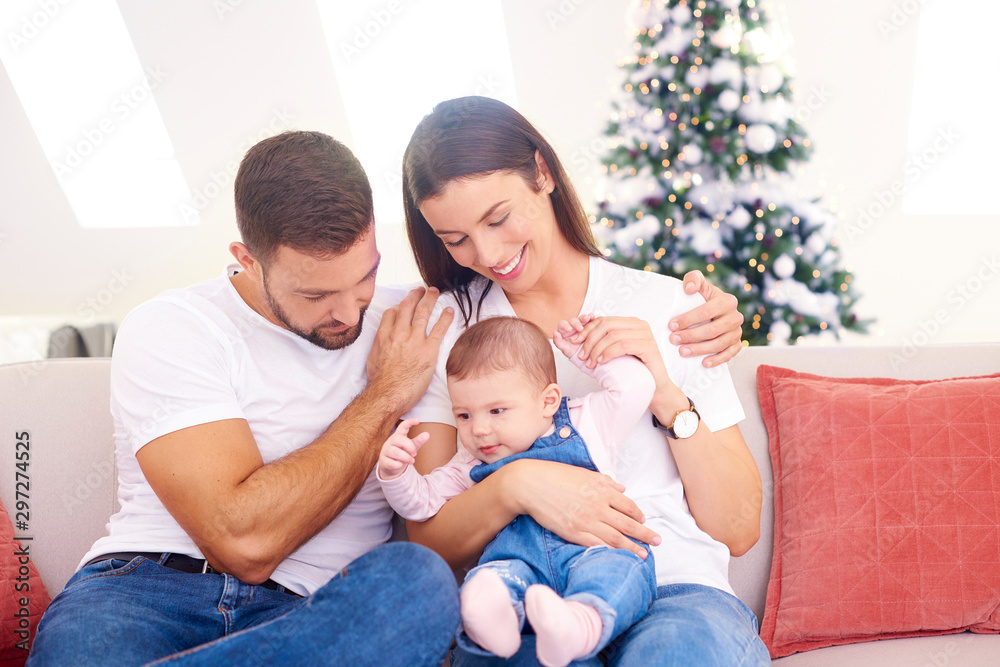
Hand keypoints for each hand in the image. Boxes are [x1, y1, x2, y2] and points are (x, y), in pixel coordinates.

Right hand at [366, 287, 453, 413]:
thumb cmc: (379, 382)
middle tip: (422, 289)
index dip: (399, 306)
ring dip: (430, 299)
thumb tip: (384, 340)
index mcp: (384, 335)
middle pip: (408, 306)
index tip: (405, 304)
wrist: (387, 395)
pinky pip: (439, 329)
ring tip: (435, 292)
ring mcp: (414, 341)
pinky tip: (449, 310)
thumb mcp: (373, 358)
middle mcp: (399, 334)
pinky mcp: (428, 351)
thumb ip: (380, 344)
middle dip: (415, 295)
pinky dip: (445, 318)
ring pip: (423, 313)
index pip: (392, 312)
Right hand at [378, 418, 430, 479]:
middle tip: (415, 453)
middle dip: (409, 446)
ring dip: (406, 457)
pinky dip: (398, 465)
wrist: (391, 466)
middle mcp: (390, 442)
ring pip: (395, 452)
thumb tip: (427, 434)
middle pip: (399, 439)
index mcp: (398, 436)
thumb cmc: (402, 453)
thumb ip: (418, 441)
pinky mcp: (383, 461)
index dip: (409, 422)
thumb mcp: (411, 447)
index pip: (402, 426)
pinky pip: (391, 463)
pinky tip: (401, 465)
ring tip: (412, 461)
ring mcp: (385, 451)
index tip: (418, 420)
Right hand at [503, 460, 660, 558]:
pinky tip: (617, 558)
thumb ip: (605, 481)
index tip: (644, 521)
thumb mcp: (583, 473)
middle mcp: (598, 506)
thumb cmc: (555, 475)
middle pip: (628, 524)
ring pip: (616, 538)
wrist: (530, 484)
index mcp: (601, 490)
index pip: (628, 505)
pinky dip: (609, 552)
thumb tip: (622, 488)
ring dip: (632, 548)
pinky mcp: (573, 533)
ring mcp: (586, 521)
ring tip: (644, 556)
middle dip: (645, 534)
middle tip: (658, 541)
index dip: (638, 515)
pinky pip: (596, 545)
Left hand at [551, 314, 594, 359]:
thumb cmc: (571, 352)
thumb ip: (558, 342)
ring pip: (582, 318)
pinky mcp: (590, 325)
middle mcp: (572, 326)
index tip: (569, 329)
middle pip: (573, 320)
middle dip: (576, 323)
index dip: (565, 325)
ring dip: (585, 317)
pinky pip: (591, 320)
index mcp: (564, 330)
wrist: (583, 356)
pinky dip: (592, 317)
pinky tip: (593, 317)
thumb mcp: (564, 349)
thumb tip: (555, 333)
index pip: (563, 324)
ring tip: (588, 318)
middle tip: (580, 328)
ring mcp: (582, 324)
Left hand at [562, 315, 671, 386]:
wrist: (653, 386)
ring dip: (597, 349)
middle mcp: (638, 325)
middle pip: (606, 325)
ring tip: (590, 362)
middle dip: (589, 339)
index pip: (603, 320)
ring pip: (613, 335)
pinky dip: (609, 353)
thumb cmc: (633, 369)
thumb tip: (577, 335)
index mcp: (630, 322)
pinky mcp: (649, 346)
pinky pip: (623, 345)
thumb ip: (601, 342)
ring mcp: (645, 334)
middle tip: (581, 355)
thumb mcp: (613, 352)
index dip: (586, 329)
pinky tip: (602, 361)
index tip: (574, 341)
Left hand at [669, 270, 743, 366]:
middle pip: (712, 330)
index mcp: (727, 301)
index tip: (671, 325)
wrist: (714, 310)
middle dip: (690, 336)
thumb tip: (689, 289)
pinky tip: (703, 363)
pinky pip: (729, 354)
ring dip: (699, 350)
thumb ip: (693, 278)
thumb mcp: (697, 283)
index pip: (706, 312)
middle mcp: (735, 317)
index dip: (688, 319)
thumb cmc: (702, 296)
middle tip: (673, 340)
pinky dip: (717, 360)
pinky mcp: (737, 344)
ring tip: (682, 352)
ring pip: (719, 344)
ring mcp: (737, 332)